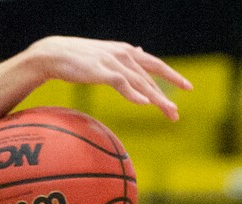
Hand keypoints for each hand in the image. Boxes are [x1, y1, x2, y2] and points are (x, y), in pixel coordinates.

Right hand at [28, 36, 192, 120]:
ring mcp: (114, 62)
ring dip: (156, 99)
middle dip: (166, 96)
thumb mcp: (105, 53)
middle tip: (176, 115)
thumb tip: (139, 51)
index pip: (155, 65)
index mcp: (127, 52)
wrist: (54, 54)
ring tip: (168, 112)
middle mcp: (125, 55)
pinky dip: (134, 94)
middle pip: (151, 78)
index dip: (172, 76)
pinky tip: (145, 104)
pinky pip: (122, 84)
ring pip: (141, 83)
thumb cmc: (78, 57)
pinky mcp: (102, 71)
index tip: (187, 88)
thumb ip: (124, 56)